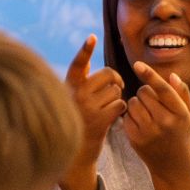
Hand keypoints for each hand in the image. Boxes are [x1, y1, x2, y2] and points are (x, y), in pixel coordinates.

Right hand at [63, 35, 126, 167]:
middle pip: (108, 74)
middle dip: (116, 80)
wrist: (77, 152)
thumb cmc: (78, 119)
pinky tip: (114, 115)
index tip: (92, 37)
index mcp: (69, 86)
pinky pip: (120, 104)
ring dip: (118, 96)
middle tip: (116, 88)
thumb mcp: (73, 98)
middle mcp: (76, 94)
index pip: (78, 64)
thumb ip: (81, 78)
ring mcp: (88, 107)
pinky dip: (121, 108)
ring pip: (116, 89)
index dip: (85, 50)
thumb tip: (87, 57)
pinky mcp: (100, 120)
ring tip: (108, 106)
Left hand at [123, 63, 189, 189]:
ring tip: (146, 112)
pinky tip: (140, 123)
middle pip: (144, 93)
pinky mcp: (135, 139)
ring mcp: (149, 132)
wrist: (172, 164)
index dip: (150, 75)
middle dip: (145, 92)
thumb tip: (172, 75)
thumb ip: (182, 93)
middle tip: (153, 103)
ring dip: (137, 103)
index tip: (137, 64)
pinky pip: (126, 116)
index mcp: (180, 114)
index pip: (163, 90)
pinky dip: (131, 116)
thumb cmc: (180, 132)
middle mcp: (165, 123)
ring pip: (133, 103)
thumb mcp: (188, 113)